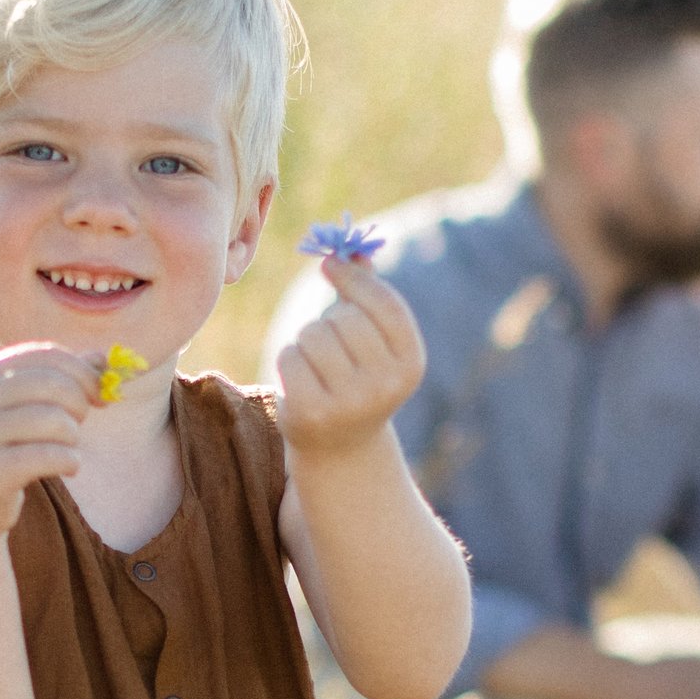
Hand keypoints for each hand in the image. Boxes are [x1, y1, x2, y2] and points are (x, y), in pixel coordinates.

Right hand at [0, 343, 98, 540]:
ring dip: (73, 436)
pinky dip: (70, 461)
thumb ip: (60, 378)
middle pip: (53, 384)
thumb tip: (102, 358)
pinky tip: (68, 468)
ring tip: (67, 448)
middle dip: (80, 405)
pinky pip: (48, 456)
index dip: (83, 372)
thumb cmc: (3, 449)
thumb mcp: (23, 407)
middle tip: (78, 425)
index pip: (46, 355)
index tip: (98, 394)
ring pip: (53, 419)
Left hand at [271, 259, 427, 456]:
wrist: (342, 447)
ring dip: (306, 338)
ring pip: (313, 334)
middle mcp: (385, 385)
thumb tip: (351, 251)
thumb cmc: (358, 378)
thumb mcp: (374, 342)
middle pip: (344, 318)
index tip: (331, 264)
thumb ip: (367, 295)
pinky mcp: (311, 413)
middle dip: (329, 319)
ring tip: (317, 363)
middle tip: (331, 341)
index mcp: (410, 362)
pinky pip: (289, 356)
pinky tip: (301, 378)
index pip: (386, 304)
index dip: (355, 278)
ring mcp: (349, 403)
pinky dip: (289, 359)